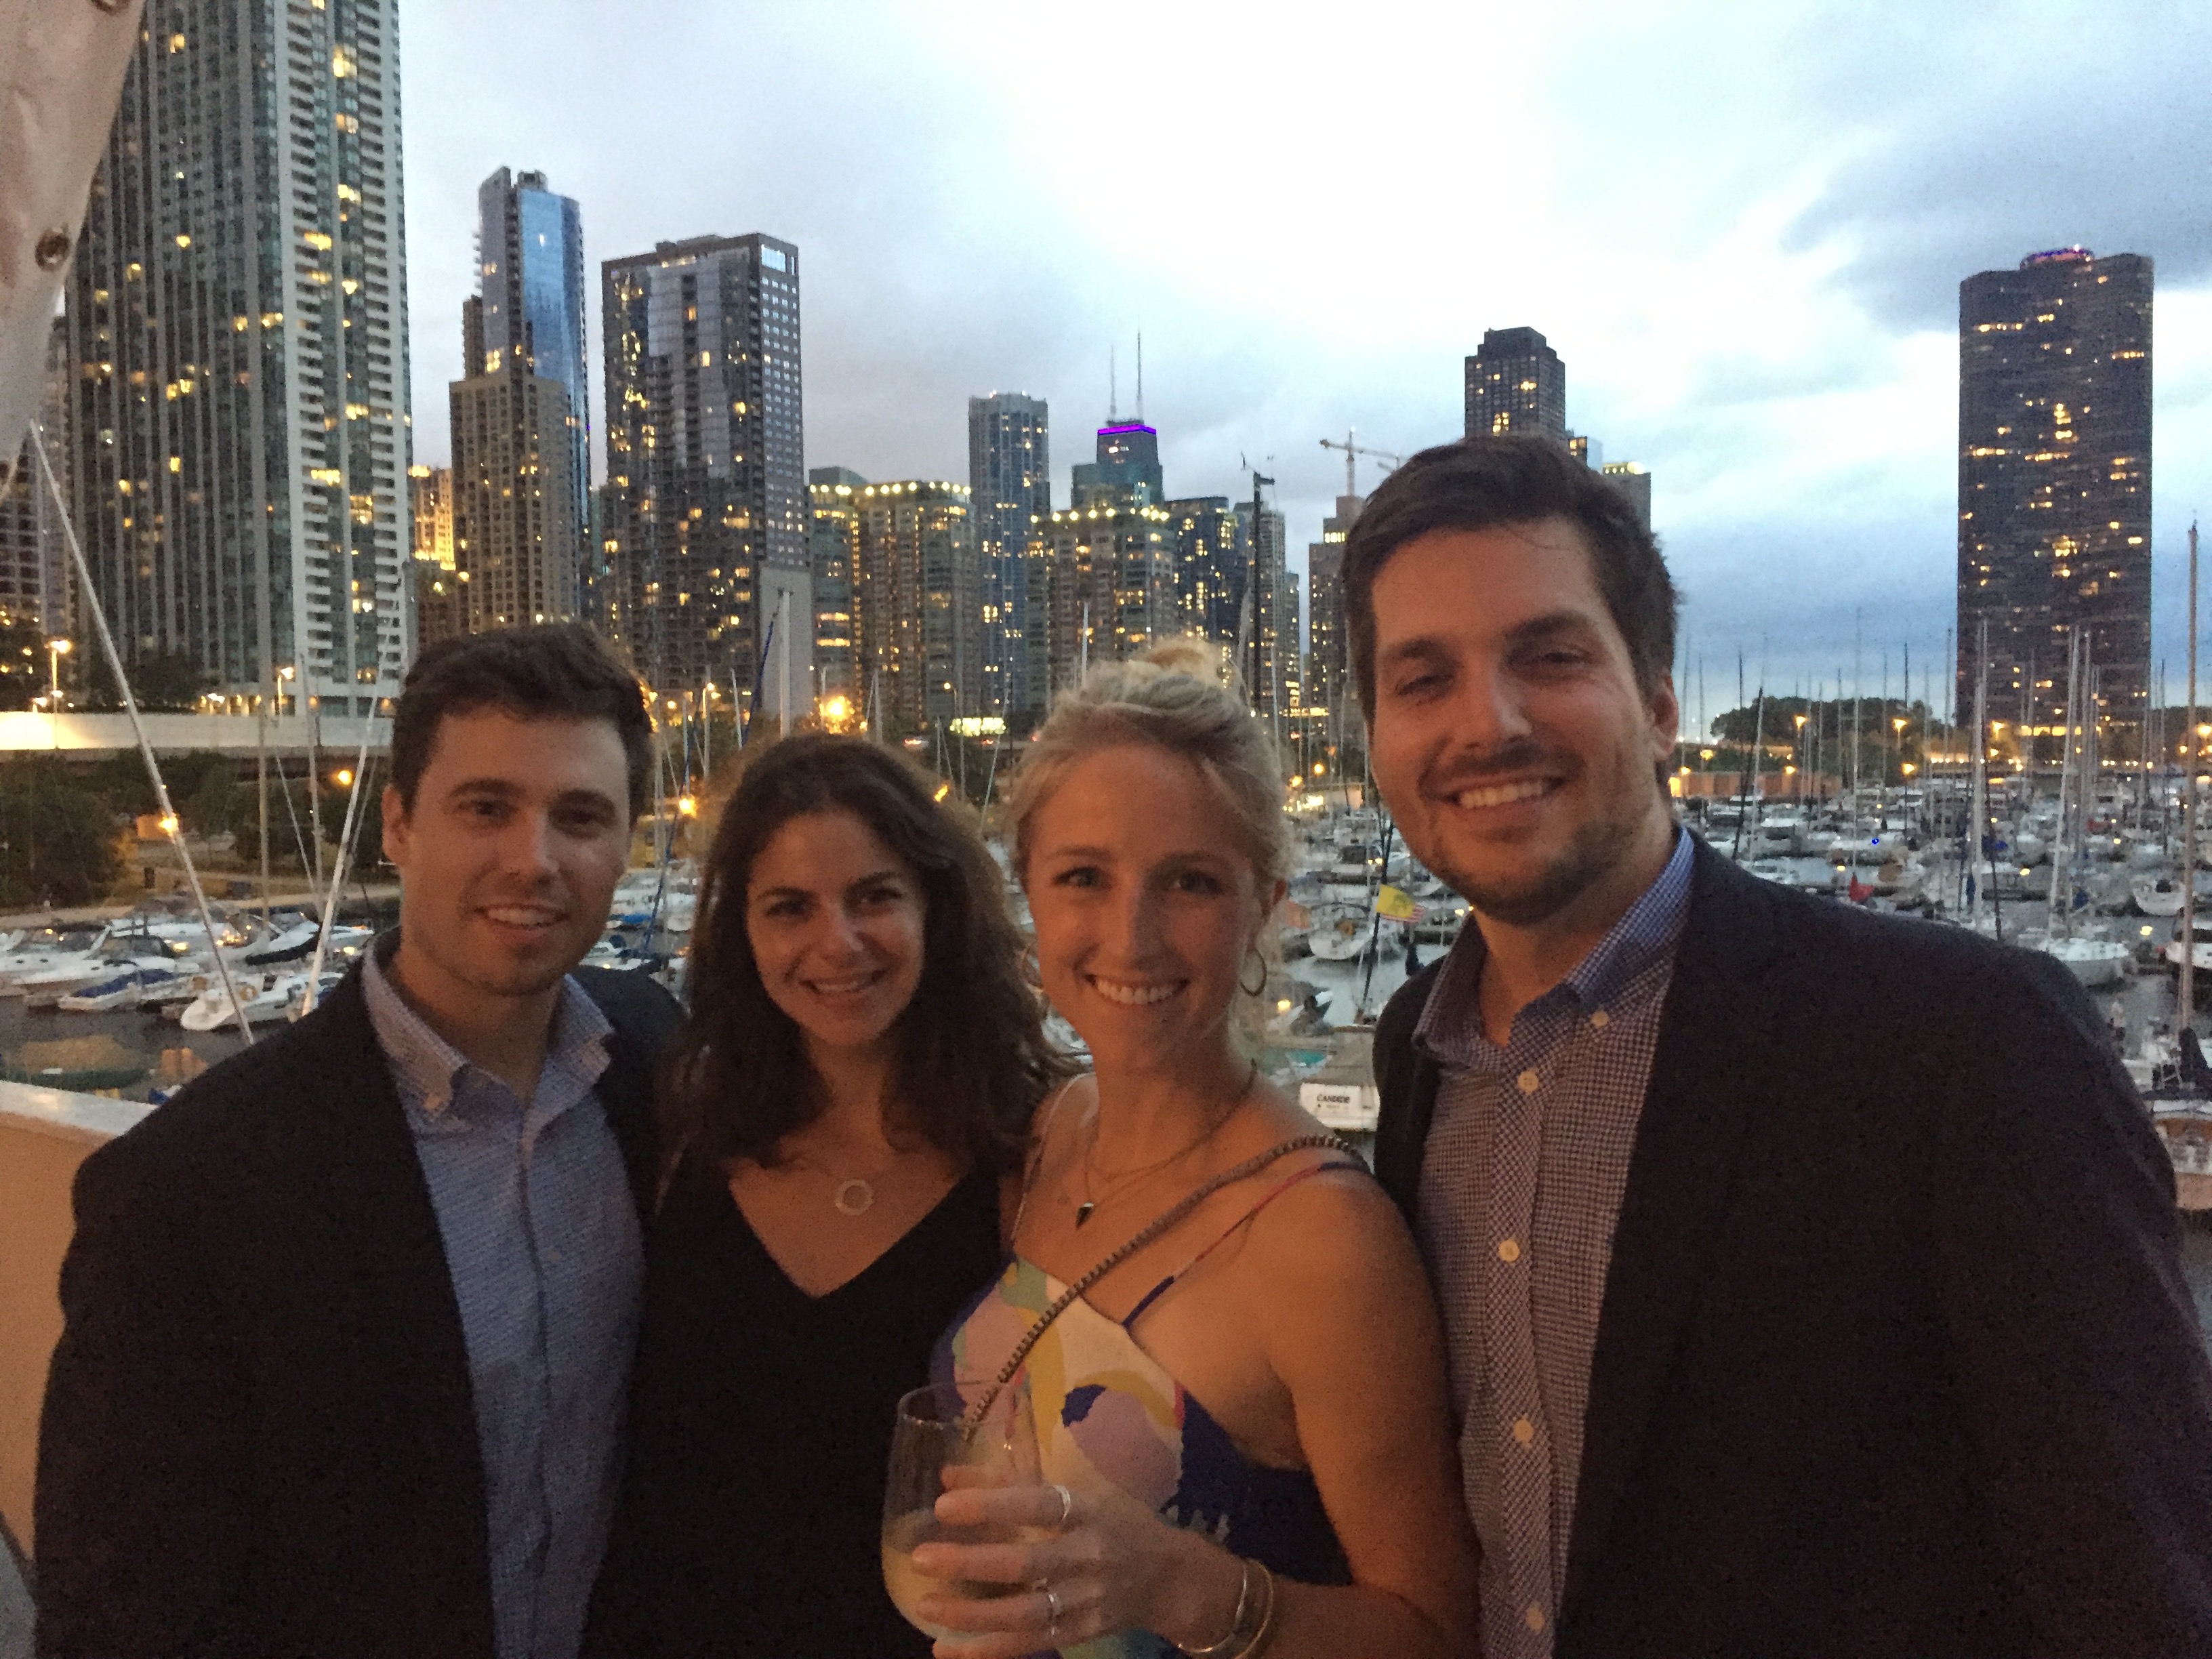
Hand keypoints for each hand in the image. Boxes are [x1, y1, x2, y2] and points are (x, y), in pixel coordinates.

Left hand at [910, 1468, 1241, 1658]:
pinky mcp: (1083, 1632)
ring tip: (926, 1605)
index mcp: (1088, 1510)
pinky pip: (1031, 1644)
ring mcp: (1088, 1600)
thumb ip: (1011, 1482)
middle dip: (971, 1562)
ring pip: (1026, 1612)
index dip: (992, 1504)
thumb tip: (947, 1475)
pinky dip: (989, 1650)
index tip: (944, 1504)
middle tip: (920, 1557)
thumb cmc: (1115, 1521)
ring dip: (972, 1614)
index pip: (1037, 1504)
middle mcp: (1089, 1556)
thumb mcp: (1076, 1491)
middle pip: (1027, 1563)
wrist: (1170, 1576)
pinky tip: (948, 1649)